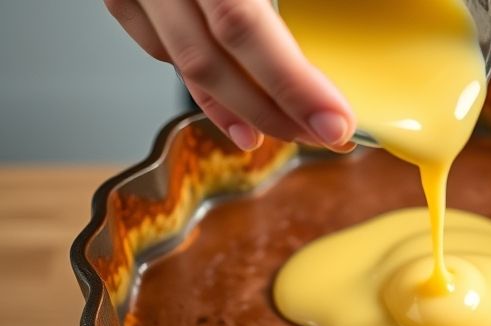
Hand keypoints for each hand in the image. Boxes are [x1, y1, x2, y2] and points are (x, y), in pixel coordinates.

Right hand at [103, 0, 355, 151]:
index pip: (244, 26)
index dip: (292, 83)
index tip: (335, 120)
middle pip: (212, 61)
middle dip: (273, 111)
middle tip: (322, 136)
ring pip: (181, 62)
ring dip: (235, 107)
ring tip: (281, 132)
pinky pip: (155, 43)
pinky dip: (197, 79)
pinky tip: (230, 100)